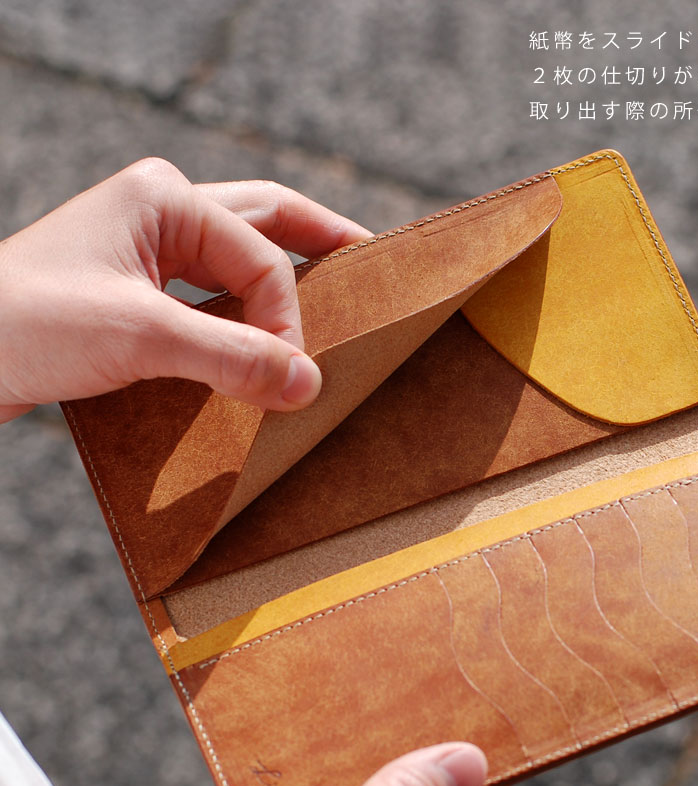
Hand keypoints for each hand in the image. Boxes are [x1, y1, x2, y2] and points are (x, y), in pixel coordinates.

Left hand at [0, 157, 370, 422]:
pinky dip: (246, 318)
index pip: (263, 257)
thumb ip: (232, 357)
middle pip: (268, 222)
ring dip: (284, 283)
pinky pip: (212, 297)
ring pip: (242, 258)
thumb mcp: (141, 336)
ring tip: (332, 301)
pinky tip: (265, 340)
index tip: (294, 378)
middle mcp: (162, 213)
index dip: (288, 319)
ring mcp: (148, 250)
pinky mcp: (136, 292)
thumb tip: (308, 383)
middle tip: (371, 269)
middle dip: (321, 245)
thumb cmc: (24, 324)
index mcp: (166, 198)